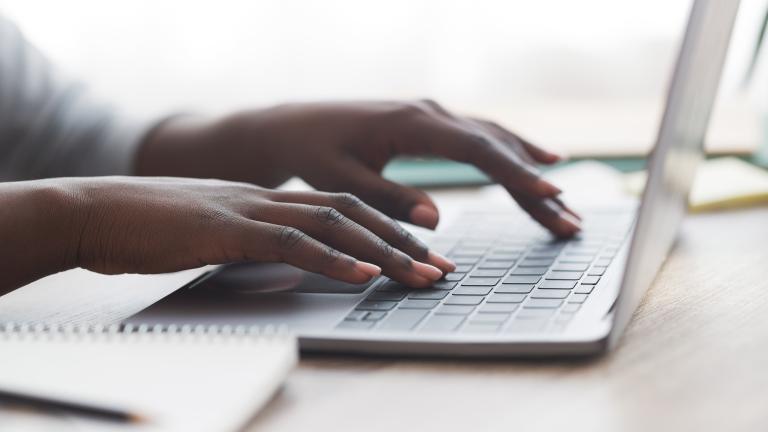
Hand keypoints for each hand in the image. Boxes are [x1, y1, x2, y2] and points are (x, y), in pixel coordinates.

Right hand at [0, 177, 454, 293]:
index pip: (343, 209)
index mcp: (270, 199)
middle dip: (403, 243)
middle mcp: (269, 199)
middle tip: (444, 269)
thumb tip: (295, 264)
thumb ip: (258, 243)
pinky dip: (330, 259)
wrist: (95, 210)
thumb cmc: (153, 229)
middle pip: (352, 214)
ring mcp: (248, 210)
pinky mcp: (224, 229)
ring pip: (332, 224)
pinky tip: (361, 273)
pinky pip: (287, 243)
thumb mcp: (218, 234)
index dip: (387, 231)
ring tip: (421, 274)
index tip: (423, 255)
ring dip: (382, 251)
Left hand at [138, 100, 580, 236]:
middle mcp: (430, 111)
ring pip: (494, 139)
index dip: (517, 174)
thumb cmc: (312, 153)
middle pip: (497, 146)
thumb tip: (437, 219)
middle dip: (535, 184)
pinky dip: (511, 153)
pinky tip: (534, 163)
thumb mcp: (343, 182)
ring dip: (530, 169)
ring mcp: (433, 113)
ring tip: (563, 202)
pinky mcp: (430, 122)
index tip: (551, 196)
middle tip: (570, 220)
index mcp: (412, 123)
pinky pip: (480, 137)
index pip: (477, 150)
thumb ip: (389, 199)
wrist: (291, 126)